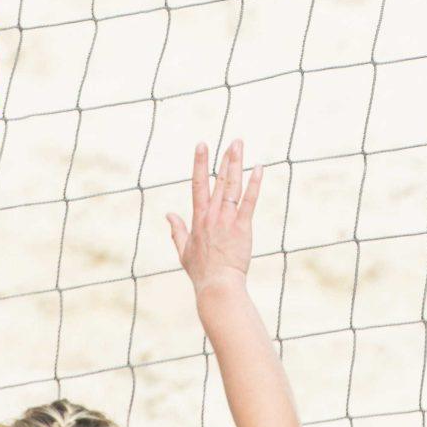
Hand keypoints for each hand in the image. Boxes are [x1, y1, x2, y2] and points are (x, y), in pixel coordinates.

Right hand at [167, 142, 263, 294]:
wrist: (216, 285)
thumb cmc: (201, 271)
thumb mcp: (183, 250)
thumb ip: (176, 230)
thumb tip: (168, 215)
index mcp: (198, 218)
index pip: (197, 184)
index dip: (199, 163)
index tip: (201, 145)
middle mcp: (212, 215)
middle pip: (219, 180)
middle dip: (226, 158)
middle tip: (234, 141)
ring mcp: (227, 219)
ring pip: (232, 186)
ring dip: (236, 164)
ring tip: (240, 146)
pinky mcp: (242, 227)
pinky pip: (249, 201)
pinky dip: (254, 183)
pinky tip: (259, 168)